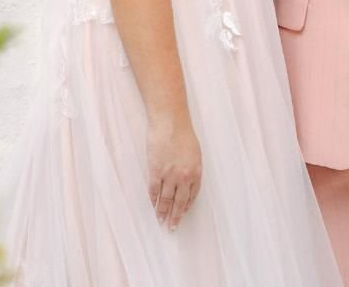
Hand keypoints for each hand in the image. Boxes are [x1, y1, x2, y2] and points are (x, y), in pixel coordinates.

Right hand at [147, 111, 201, 231]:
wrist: (170, 121)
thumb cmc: (183, 132)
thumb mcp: (195, 151)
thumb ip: (192, 166)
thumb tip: (187, 178)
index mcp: (195, 172)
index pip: (192, 195)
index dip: (187, 206)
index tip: (183, 212)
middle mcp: (184, 177)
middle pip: (179, 202)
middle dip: (176, 216)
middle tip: (172, 227)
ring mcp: (169, 175)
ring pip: (166, 199)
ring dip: (163, 211)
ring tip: (160, 220)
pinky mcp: (155, 170)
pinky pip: (154, 189)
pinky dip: (152, 198)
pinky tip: (152, 204)